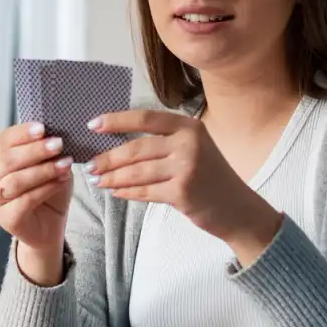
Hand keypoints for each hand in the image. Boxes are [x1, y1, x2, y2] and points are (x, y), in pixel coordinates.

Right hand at [0, 122, 73, 251]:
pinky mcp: (6, 219)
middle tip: (58, 144)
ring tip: (65, 164)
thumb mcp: (45, 163)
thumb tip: (52, 133)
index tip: (43, 128)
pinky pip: (26, 200)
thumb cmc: (45, 190)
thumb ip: (43, 149)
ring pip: (15, 181)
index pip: (2, 141)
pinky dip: (46, 188)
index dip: (22, 133)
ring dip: (43, 170)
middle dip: (34, 151)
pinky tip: (61, 180)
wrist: (49, 225)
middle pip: (6, 160)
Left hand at [86, 110, 281, 259]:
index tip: (93, 125)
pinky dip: (127, 192)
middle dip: (108, 158)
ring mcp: (186, 168)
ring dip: (113, 178)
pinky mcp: (182, 192)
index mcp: (189, 126)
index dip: (116, 120)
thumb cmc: (210, 177)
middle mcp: (189, 143)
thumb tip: (117, 144)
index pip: (145, 118)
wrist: (237, 208)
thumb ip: (163, 141)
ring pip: (137, 172)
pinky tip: (116, 192)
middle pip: (136, 148)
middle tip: (90, 165)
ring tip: (97, 181)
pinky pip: (144, 191)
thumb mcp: (194, 148)